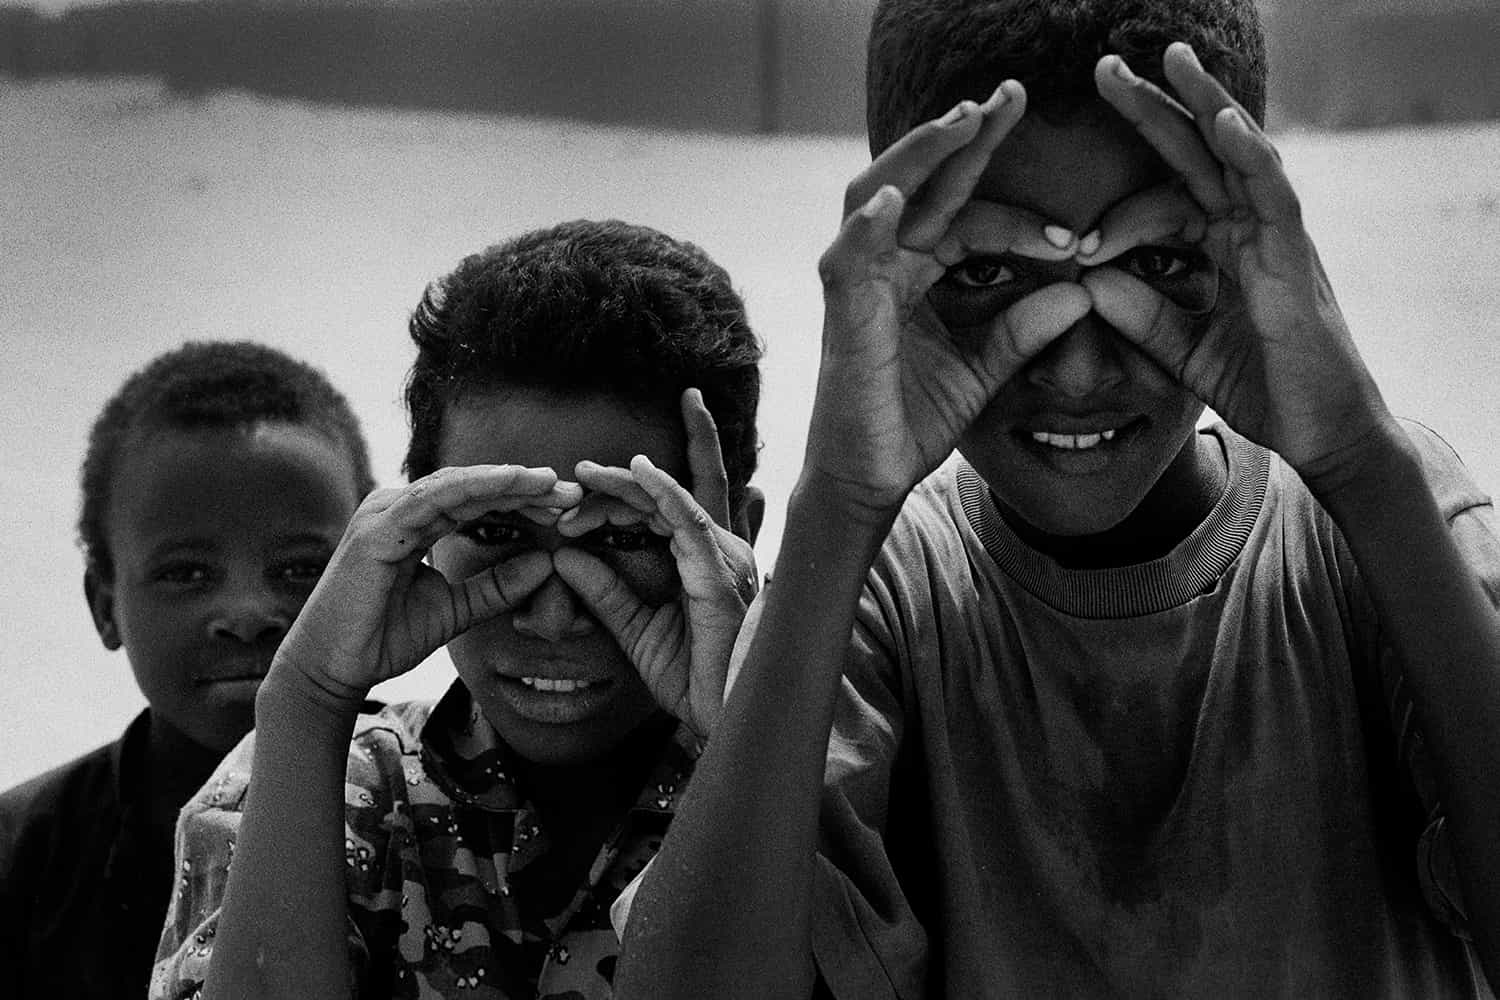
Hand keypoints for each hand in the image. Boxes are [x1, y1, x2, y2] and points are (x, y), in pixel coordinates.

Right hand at [271, 466, 581, 708]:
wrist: (332, 668)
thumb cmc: (384, 637)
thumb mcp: (456, 609)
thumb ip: (497, 586)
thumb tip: (545, 563)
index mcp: (415, 521)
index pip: (477, 502)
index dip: (522, 500)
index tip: (567, 506)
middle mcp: (398, 507)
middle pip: (473, 487)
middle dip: (524, 487)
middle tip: (572, 490)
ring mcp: (384, 512)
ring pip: (457, 485)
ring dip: (506, 481)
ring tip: (550, 482)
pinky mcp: (377, 527)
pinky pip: (433, 498)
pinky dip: (474, 487)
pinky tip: (510, 483)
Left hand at [553, 390, 756, 738]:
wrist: (723, 715)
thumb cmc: (693, 676)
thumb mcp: (634, 627)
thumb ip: (604, 591)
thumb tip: (564, 556)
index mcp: (698, 559)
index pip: (660, 510)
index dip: (618, 497)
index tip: (571, 509)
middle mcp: (714, 550)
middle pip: (660, 499)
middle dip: (615, 485)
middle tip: (572, 480)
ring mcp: (720, 556)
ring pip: (668, 501)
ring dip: (624, 484)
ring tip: (585, 474)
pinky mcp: (718, 571)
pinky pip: (689, 519)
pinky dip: (663, 492)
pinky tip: (638, 472)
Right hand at [809, 81, 1092, 518]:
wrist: (869, 478)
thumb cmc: (914, 421)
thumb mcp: (987, 368)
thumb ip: (1027, 327)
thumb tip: (1083, 290)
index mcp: (916, 271)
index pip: (968, 217)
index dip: (1022, 220)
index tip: (1076, 238)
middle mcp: (883, 264)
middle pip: (920, 181)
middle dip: (963, 136)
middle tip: (1010, 95)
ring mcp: (856, 284)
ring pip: (876, 194)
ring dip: (918, 156)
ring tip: (961, 121)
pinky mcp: (841, 315)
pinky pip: (847, 258)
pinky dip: (867, 225)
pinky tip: (896, 199)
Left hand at [1089, 42, 1394, 483]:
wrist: (1321, 431)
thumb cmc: (1263, 388)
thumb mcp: (1182, 351)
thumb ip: (1141, 316)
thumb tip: (1090, 283)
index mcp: (1225, 244)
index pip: (1167, 198)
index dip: (1118, 214)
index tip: (1074, 245)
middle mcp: (1251, 228)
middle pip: (1199, 152)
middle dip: (1155, 107)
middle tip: (1105, 67)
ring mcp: (1276, 235)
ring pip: (1239, 152)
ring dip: (1204, 101)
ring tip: (1171, 58)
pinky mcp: (1294, 255)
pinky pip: (1272, 191)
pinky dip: (1248, 152)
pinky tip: (1220, 121)